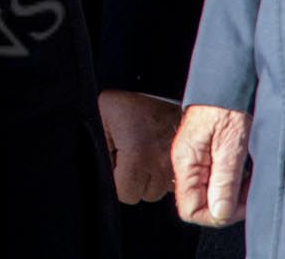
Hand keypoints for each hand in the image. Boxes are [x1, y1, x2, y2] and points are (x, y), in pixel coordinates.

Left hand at [100, 89, 180, 203]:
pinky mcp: (188, 163)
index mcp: (138, 156)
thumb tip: (96, 161)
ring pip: (160, 191)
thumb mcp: (104, 113)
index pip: (125, 194)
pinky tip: (157, 158)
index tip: (116, 163)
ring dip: (151, 179)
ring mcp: (178, 166)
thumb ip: (97, 139)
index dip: (117, 181)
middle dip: (134, 181)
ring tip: (144, 156)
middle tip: (130, 158)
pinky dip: (165, 175)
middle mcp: (162, 166)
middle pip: (144, 195)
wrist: (165, 90)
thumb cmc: (133, 103)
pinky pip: (173, 182)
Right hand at [172, 103, 250, 227]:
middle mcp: (186, 163)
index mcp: (186, 162)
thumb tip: (219, 213)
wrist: (227, 80)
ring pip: (211, 191)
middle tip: (250, 191)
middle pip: (201, 203)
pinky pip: (216, 178)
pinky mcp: (206, 152)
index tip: (239, 204)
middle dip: (229, 203)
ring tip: (250, 177)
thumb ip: (224, 180)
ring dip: (233, 191)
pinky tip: (245, 168)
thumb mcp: (231, 145)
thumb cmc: (227, 105)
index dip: (216, 214)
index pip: (190, 209)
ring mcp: (195, 158)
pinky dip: (233, 179)